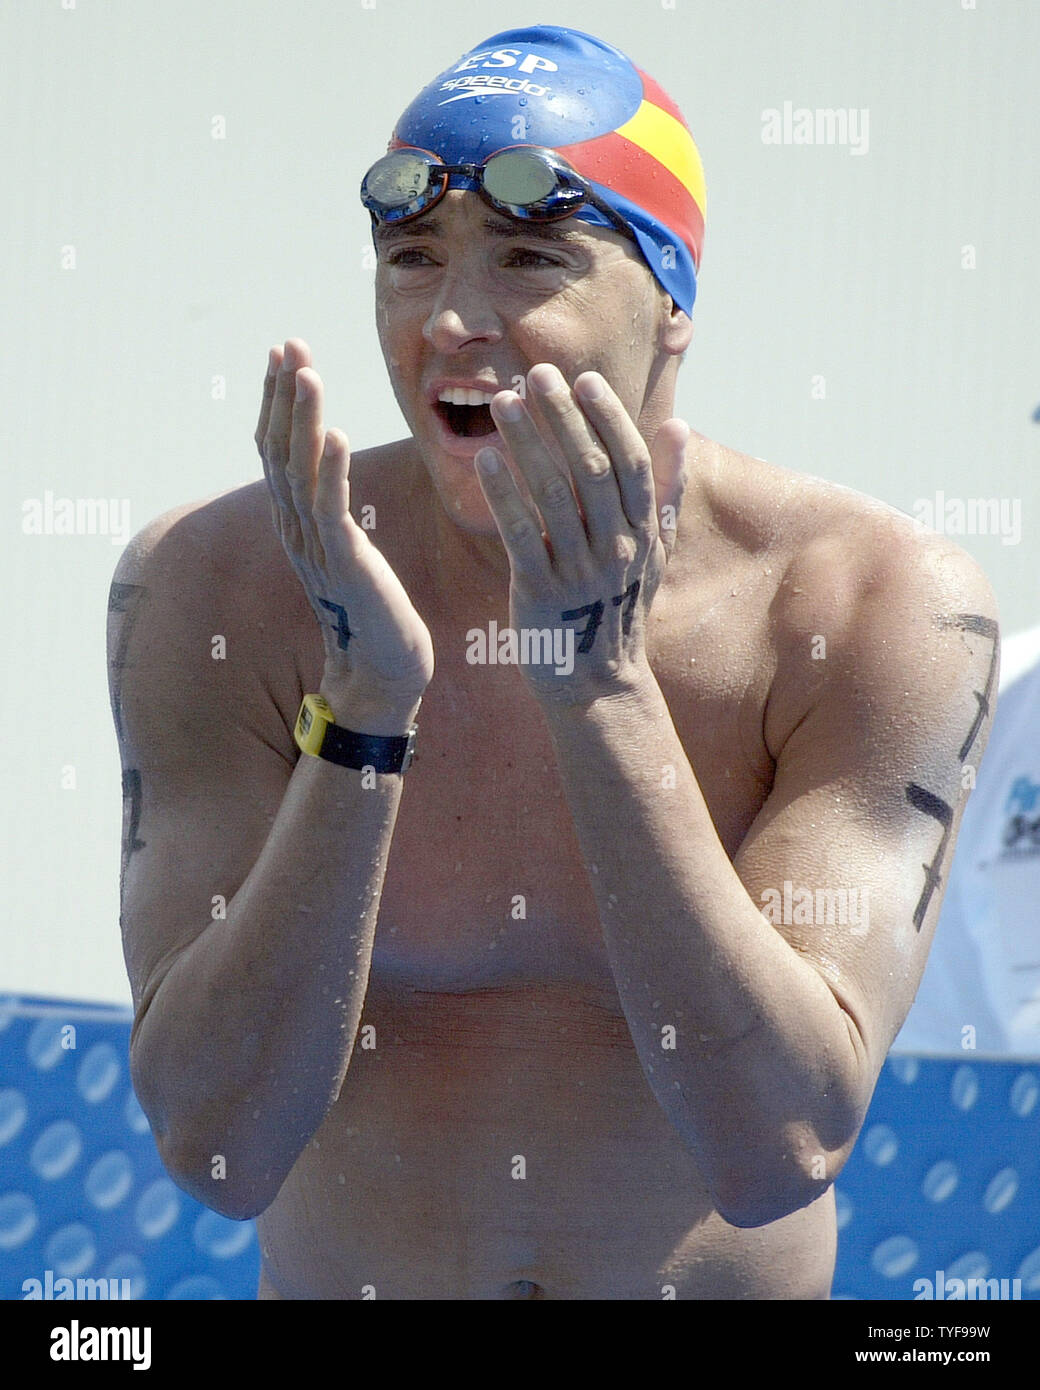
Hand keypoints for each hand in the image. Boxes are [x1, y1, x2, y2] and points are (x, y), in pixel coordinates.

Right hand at [256, 340, 433, 712]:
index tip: (284, 351)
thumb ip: (335, 510)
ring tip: (309, 373)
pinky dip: (333, 471)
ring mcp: (317, 548)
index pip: (278, 448)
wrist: (384, 670)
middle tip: (288, 344)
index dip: (277, 399)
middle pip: (279, 450)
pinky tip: (340, 435)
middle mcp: (297, 530)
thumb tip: (334, 468)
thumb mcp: (349, 549)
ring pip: (301, 472)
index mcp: (298, 523)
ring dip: (305, 419)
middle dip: (284, 394)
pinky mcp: (345, 565)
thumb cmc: (376, 609)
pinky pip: (332, 511)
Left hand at [474, 363, 688, 702]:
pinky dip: (504, 494)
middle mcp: (617, 548)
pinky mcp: (541, 593)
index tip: (583, 379)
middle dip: (564, 418)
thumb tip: (679, 425)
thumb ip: (665, 488)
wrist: (597, 683)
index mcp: (643, 532)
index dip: (608, 418)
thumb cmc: (620, 607)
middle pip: (591, 470)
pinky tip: (485, 460)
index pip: (629, 462)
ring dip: (528, 444)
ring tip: (503, 402)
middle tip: (537, 374)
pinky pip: (521, 535)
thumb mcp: (655, 551)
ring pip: (554, 496)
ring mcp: (579, 571)